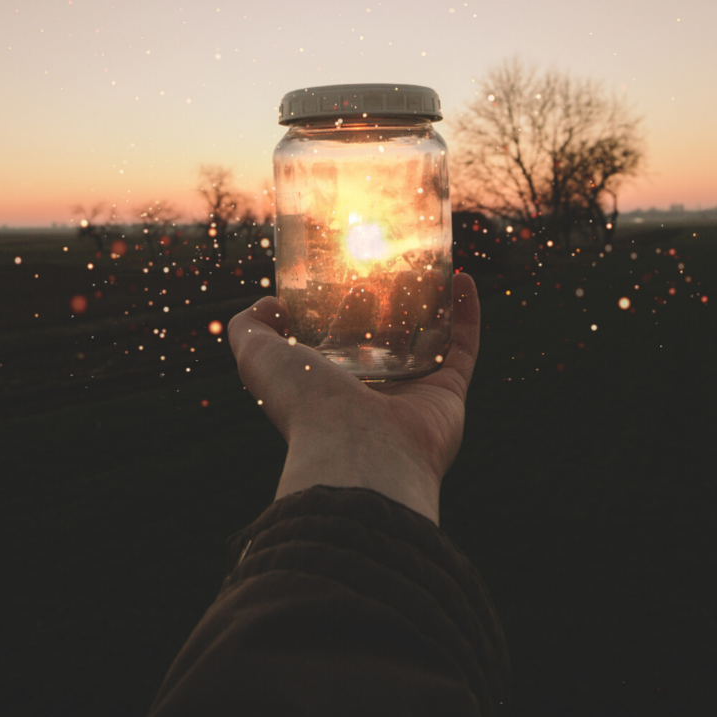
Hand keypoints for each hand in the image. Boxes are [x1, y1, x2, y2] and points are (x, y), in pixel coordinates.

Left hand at [227, 272, 479, 525]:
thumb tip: (270, 304)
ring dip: (429, 304)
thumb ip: (249, 329)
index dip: (338, 311)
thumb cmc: (305, 405)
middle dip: (385, 305)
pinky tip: (463, 277)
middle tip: (384, 269)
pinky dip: (466, 312)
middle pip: (383, 341)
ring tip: (425, 267)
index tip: (341, 278)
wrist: (358, 450)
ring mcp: (413, 394)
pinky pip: (463, 347)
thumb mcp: (257, 358)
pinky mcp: (449, 393)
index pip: (336, 345)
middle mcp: (371, 393)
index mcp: (328, 388)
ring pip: (426, 341)